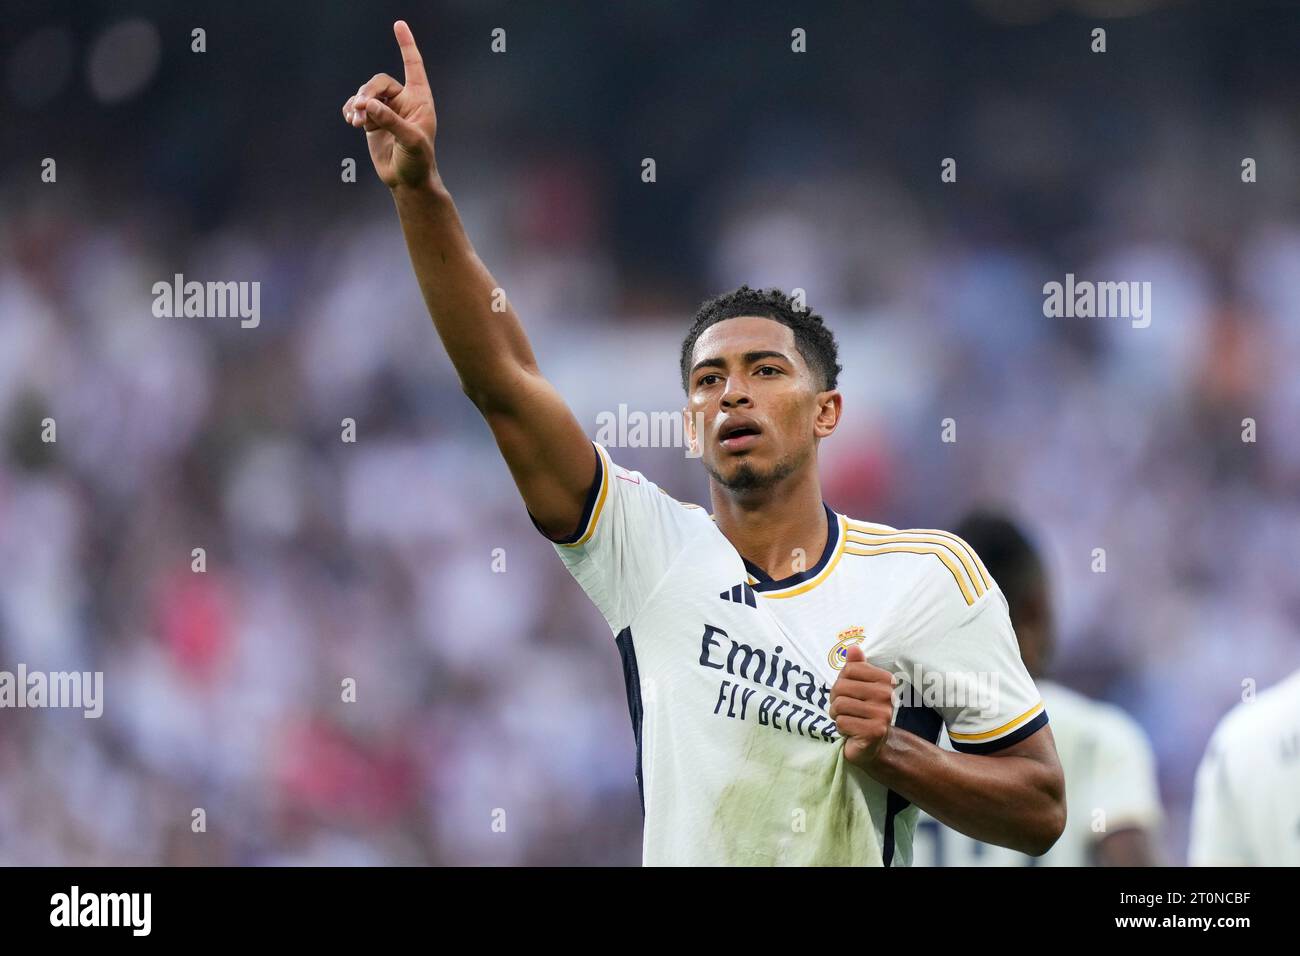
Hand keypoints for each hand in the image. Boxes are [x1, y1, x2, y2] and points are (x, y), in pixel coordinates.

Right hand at [341, 20, 437, 188]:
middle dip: (367, 93)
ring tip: (355, 121)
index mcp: (419, 99)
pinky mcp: (372, 122)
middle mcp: (402, 101)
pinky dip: (350, 111)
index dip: (406, 45)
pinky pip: (356, 107)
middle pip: (379, 82)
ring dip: (357, 105)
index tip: (399, 24)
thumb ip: (391, 121)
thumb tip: (369, 104)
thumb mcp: (410, 140)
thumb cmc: (418, 160)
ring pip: (365, 95)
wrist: (407, 180)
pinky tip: (350, 120)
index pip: (413, 66)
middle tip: (361, 110)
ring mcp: (386, 111)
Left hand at [828, 645, 895, 768]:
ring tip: (848, 720)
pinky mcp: (875, 731)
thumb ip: (855, 667)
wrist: (871, 745)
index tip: (849, 694)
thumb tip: (853, 648)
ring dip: (837, 716)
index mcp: (885, 679)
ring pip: (839, 705)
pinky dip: (841, 728)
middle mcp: (887, 694)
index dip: (840, 683)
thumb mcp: (856, 686)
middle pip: (841, 687)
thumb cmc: (860, 711)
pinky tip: (852, 732)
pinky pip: (842, 722)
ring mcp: (883, 713)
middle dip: (836, 700)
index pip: (848, 670)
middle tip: (846, 710)